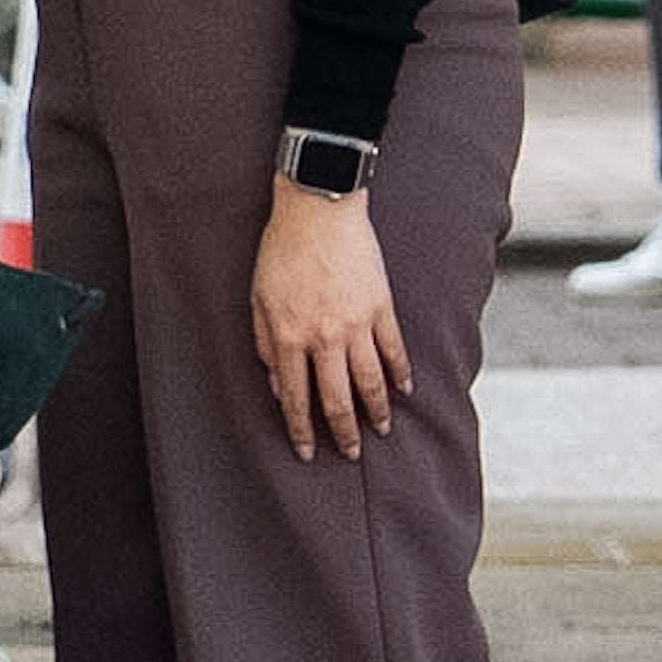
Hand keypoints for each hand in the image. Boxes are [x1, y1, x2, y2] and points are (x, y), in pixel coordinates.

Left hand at [251, 184, 410, 459]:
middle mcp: (323, 338)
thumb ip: (265, 344)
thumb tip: (278, 385)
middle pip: (337, 400)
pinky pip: (394, 351)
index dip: (300, 430)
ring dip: (376, 412)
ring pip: (370, 383)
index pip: (295, 398)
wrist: (317, 207)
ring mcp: (356, 324)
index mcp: (288, 336)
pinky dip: (400, 374)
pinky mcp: (381, 307)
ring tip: (381, 431)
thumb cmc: (280, 250)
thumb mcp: (258, 298)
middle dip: (343, 433)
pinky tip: (403, 391)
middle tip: (349, 454)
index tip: (305, 452)